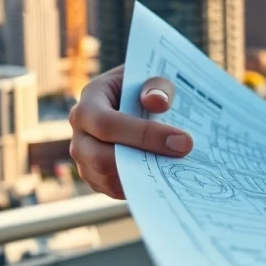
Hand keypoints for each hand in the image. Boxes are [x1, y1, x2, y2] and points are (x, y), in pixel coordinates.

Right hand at [68, 65, 193, 198]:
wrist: (136, 100)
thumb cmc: (144, 87)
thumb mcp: (152, 76)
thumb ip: (157, 85)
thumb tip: (157, 102)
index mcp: (88, 103)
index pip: (106, 124)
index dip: (143, 134)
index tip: (182, 140)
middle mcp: (81, 134)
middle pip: (100, 158)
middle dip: (143, 159)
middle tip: (184, 154)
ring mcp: (86, 158)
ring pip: (107, 178)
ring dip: (144, 176)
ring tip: (178, 166)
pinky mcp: (97, 176)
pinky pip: (115, 189)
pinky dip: (141, 185)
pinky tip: (169, 174)